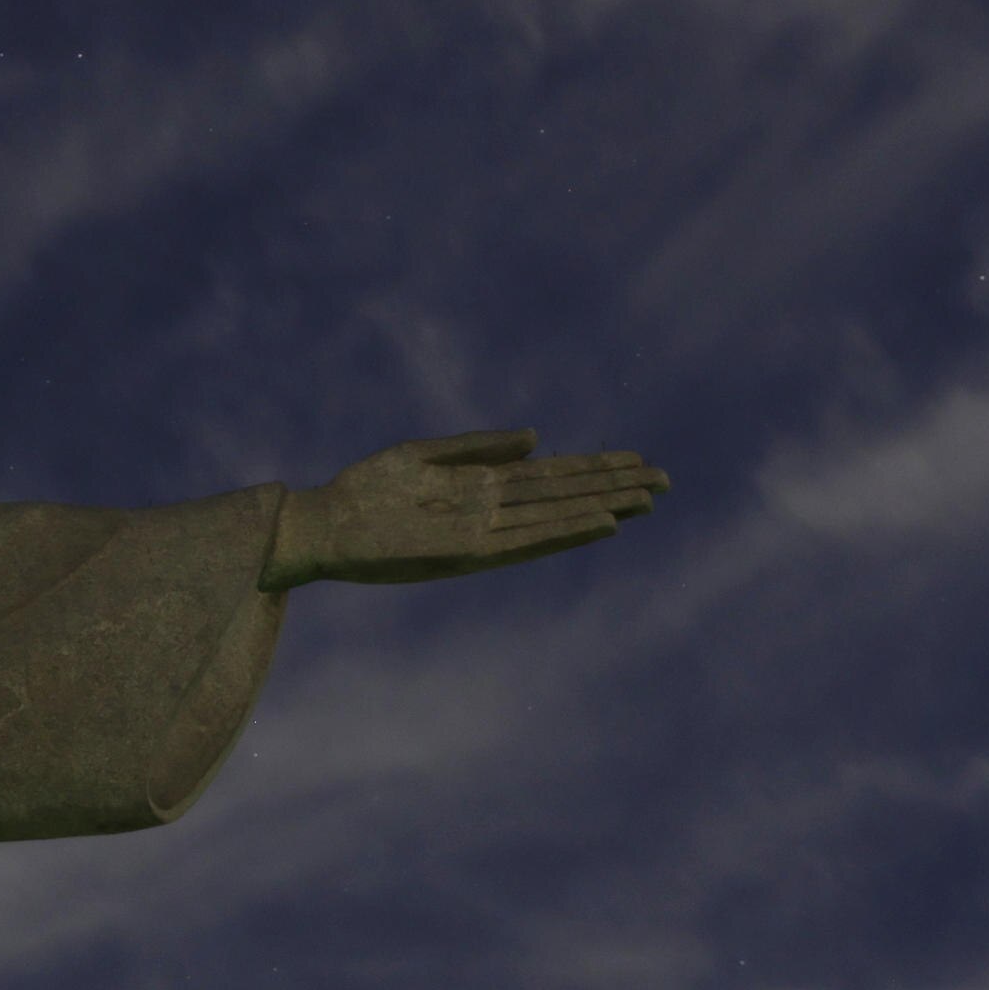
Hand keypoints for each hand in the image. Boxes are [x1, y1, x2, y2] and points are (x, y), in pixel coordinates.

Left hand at [263, 429, 665, 590]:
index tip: (637, 459)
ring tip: (646, 499)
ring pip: (556, 517)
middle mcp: (490, 512)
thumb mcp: (421, 455)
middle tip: (666, 479)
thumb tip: (537, 437)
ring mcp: (483, 533)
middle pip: (564, 495)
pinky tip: (599, 522)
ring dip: (601, 508)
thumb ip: (478, 446)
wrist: (322, 525)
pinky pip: (526, 542)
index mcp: (481, 487)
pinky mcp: (467, 552)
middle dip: (613, 487)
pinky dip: (564, 532)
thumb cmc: (366, 491)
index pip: (551, 476)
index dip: (594, 469)